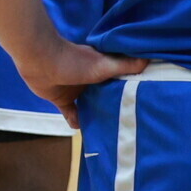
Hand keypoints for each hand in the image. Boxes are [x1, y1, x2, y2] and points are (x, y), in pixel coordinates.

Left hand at [20, 39, 146, 127]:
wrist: (41, 61)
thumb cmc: (74, 61)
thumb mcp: (104, 65)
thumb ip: (124, 65)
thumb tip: (150, 60)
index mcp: (103, 70)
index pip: (121, 80)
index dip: (130, 89)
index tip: (143, 101)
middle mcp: (92, 80)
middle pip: (106, 95)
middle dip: (114, 106)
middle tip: (128, 122)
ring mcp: (76, 90)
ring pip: (90, 106)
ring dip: (96, 115)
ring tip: (108, 130)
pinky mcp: (62, 99)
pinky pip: (72, 113)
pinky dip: (76, 121)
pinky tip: (82, 128)